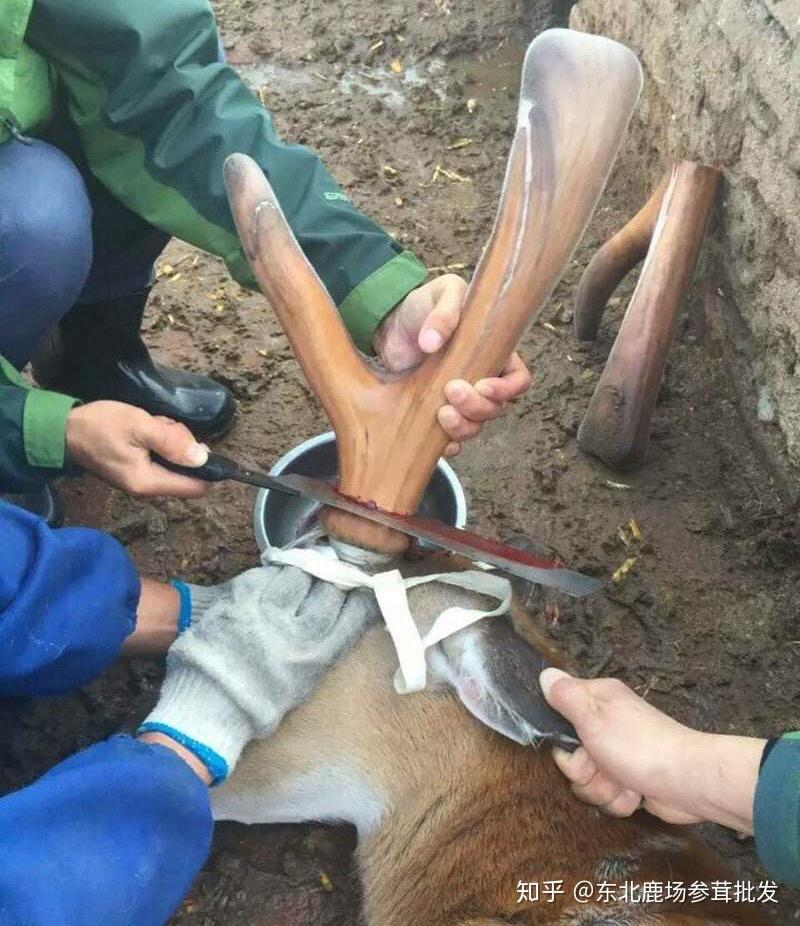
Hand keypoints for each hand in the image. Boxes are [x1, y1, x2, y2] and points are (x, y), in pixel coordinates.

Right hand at [66, 401, 209, 497]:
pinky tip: (146, 429)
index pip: (197, 487)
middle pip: (188, 473)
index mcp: (149, 483)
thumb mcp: (139, 426)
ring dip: (172, 441)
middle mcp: (148, 489)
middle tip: (163, 428)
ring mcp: (142, 481)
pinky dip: (161, 442)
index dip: (208, 467)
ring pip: (176, 463)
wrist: (64, 430)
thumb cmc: (101, 426)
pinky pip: (163, 459)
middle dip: (184, 447)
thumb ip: (172, 442)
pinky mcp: (138, 471)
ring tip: (151, 426)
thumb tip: (203, 458)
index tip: (198, 443)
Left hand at [140, 565, 378, 781]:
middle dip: (327, 581)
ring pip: (298, 573)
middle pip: (329, 587)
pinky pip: (266, 573)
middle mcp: (298, 631)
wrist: (208, 707)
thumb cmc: (258, 702)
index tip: (356, 586)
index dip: (358, 594)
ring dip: (297, 575)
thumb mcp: (304, 683)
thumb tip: (346, 611)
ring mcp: (268, 612)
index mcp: (318, 656)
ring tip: (289, 586)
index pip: (356, 610)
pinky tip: (265, 588)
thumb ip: (325, 648)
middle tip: (318, 584)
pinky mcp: (240, 599)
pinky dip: (269, 576)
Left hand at [373, 274, 531, 455]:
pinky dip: (445, 445)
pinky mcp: (434, 414)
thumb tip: (431, 342)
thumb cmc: (424, 304)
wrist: (389, 324)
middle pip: (496, 409)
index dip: (507, 389)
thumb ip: (443, 312)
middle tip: (451, 390)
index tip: (483, 385)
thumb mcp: (440, 294)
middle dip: (477, 407)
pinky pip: (449, 440)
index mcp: (493, 355)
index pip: (518, 380)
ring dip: (462, 427)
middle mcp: (481, 381)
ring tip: (441, 413)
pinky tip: (434, 442)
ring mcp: (458, 401)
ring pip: (474, 427)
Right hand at [539, 668, 764, 833]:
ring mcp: (620, 756)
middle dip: (584, 772)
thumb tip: (544, 673)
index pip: (558, 719)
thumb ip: (565, 696)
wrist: (687, 781)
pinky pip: (610, 797)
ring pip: (589, 782)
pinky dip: (621, 800)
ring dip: (604, 789)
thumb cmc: (637, 745)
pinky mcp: (632, 782)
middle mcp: (607, 726)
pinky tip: (636, 794)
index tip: (576, 746)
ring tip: (624, 783)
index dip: (563, 741)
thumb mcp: (592, 715)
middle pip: (572, 759)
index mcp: (598, 701)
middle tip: (602, 766)